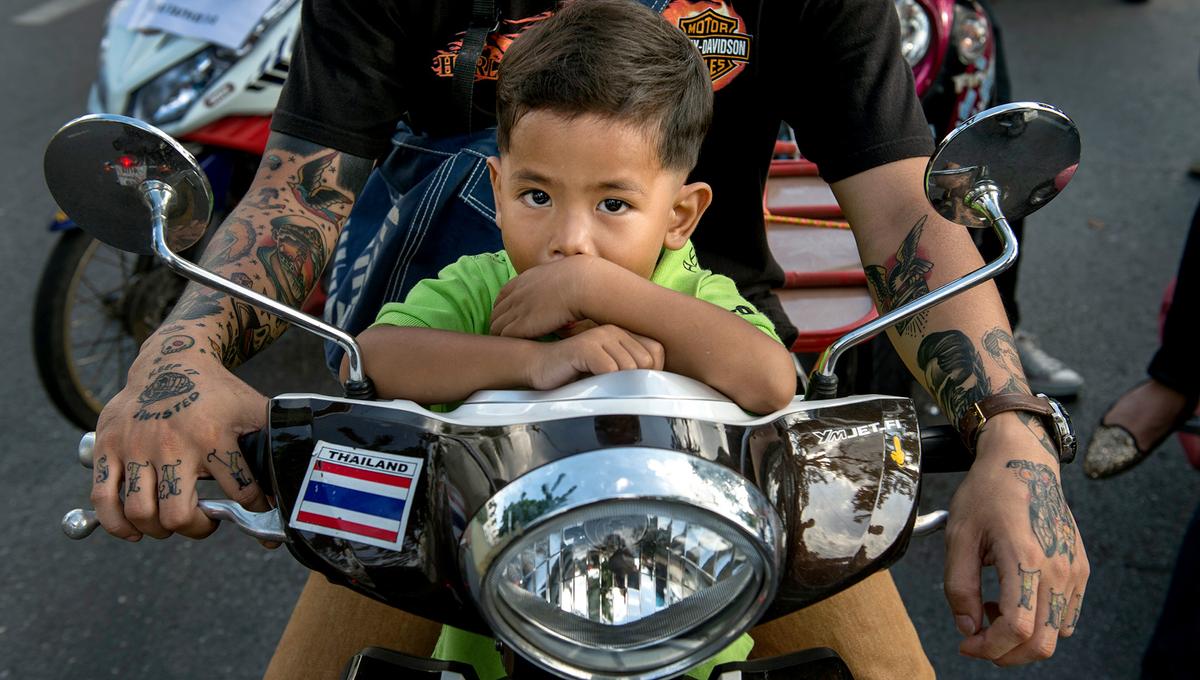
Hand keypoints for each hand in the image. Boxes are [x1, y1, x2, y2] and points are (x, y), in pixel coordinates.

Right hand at [90, 339, 268, 541]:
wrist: (172, 360)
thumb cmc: (216, 391)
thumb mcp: (252, 408)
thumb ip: (273, 439)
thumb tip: (298, 471)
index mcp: (212, 436)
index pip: (240, 492)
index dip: (254, 507)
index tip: (255, 509)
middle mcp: (171, 444)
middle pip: (177, 515)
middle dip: (196, 529)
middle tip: (204, 522)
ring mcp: (136, 447)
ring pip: (141, 513)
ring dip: (160, 529)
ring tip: (173, 522)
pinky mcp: (108, 447)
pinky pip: (103, 498)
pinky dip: (117, 523)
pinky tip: (135, 529)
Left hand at [491, 256, 600, 337]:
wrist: (582, 285)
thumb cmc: (582, 281)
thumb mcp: (563, 274)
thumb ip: (556, 282)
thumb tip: (565, 286)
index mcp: (525, 280)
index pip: (503, 295)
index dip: (504, 308)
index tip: (509, 317)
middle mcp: (517, 293)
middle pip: (496, 311)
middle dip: (498, 322)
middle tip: (504, 335)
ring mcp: (516, 309)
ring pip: (495, 324)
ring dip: (499, 334)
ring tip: (506, 346)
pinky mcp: (520, 325)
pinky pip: (502, 334)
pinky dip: (505, 341)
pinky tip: (512, 349)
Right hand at [527, 324, 663, 389]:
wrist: (539, 368)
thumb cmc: (575, 374)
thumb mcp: (609, 372)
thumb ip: (630, 372)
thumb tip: (658, 388)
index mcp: (623, 334)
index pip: (657, 352)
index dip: (651, 373)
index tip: (633, 386)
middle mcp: (614, 331)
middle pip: (646, 362)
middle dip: (635, 382)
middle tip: (615, 390)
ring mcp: (599, 336)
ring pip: (630, 368)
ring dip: (618, 385)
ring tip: (601, 387)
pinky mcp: (585, 346)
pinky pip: (610, 370)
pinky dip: (605, 383)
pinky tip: (591, 384)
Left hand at [943, 415, 1088, 664]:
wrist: (1023, 462)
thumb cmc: (987, 492)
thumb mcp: (960, 536)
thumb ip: (960, 586)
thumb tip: (967, 628)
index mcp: (1026, 558)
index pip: (1018, 628)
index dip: (989, 647)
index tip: (966, 642)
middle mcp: (1059, 569)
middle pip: (1042, 643)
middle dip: (1006, 652)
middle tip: (977, 638)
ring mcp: (1074, 570)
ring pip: (1056, 634)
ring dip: (1022, 638)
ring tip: (992, 609)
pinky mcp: (1081, 569)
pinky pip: (1067, 616)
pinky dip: (1041, 623)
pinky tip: (1015, 600)